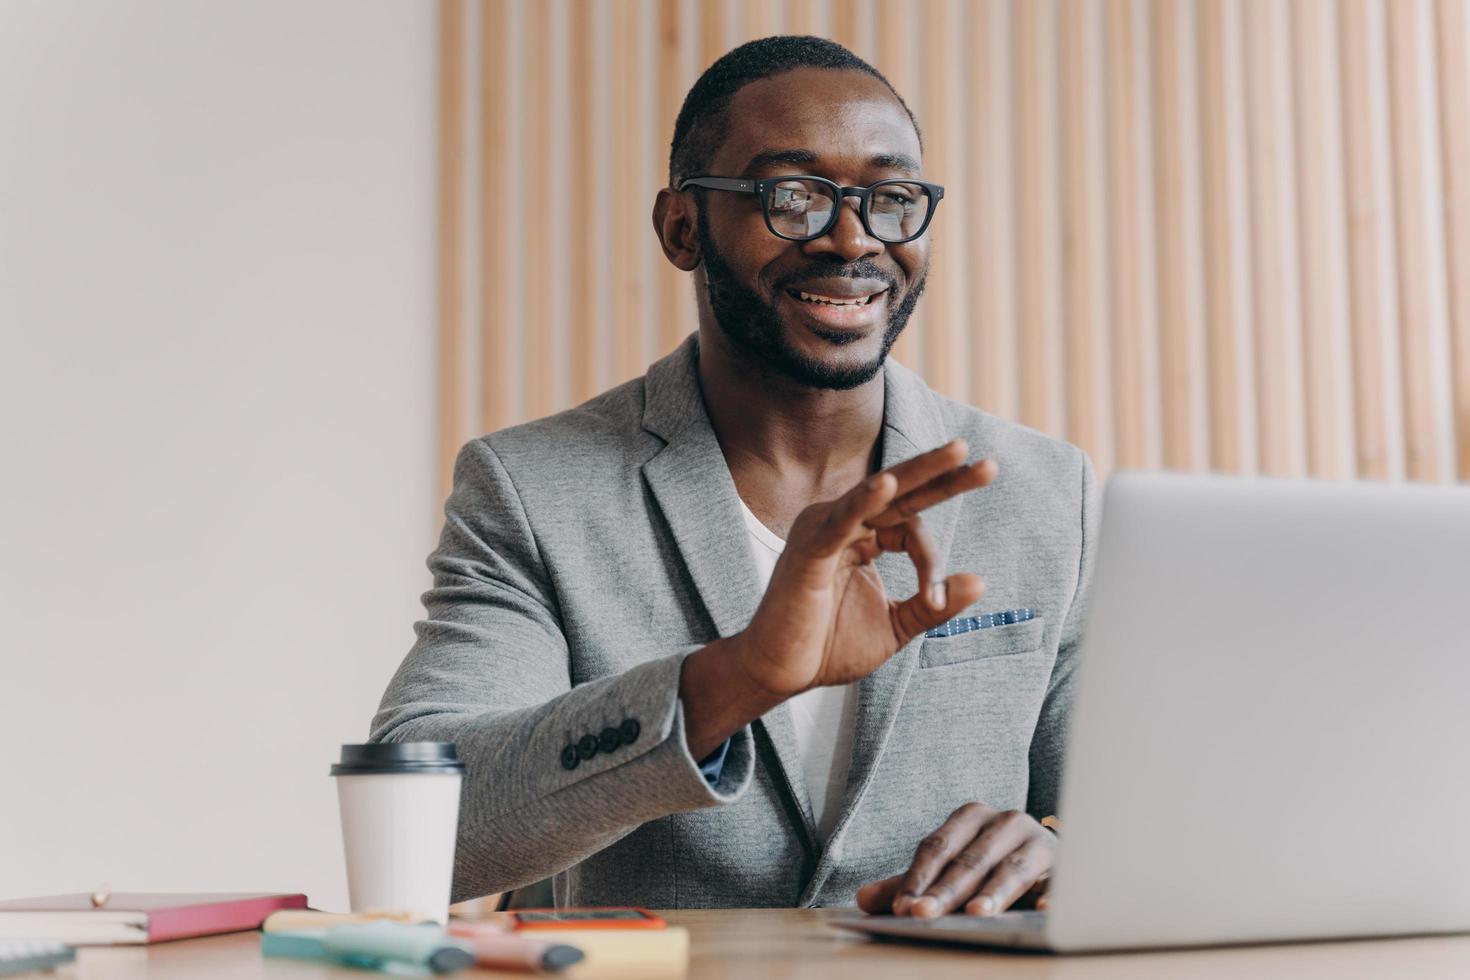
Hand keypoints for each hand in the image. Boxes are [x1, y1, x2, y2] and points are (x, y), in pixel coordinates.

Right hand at [736, 439, 995, 697]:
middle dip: (944, 474)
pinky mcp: (808, 549)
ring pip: (879, 494)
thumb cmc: (828, 647)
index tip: (936, 600)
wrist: (780, 673)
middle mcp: (842, 523)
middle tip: (988, 465)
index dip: (932, 561)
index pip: (910, 526)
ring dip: (920, 474)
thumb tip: (981, 581)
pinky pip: (841, 520)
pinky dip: (864, 501)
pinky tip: (888, 484)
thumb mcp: (895, 626)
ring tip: (957, 453)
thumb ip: (933, 605)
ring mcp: (823, 530)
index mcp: (861, 536)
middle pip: (901, 491)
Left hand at [855, 804, 1055, 916]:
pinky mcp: (1064, 866)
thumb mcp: (947, 870)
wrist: (1046, 859)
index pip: (938, 846)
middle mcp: (1005, 822)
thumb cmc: (988, 866)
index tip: (902, 907)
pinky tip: (1040, 912)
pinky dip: (1050, 896)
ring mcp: (1037, 842)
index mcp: (971, 816)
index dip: (918, 877)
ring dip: (993, 892)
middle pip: (970, 860)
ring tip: (975, 915)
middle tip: (924, 915)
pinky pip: (1056, 883)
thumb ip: (909, 883)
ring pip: (1011, 868)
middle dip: (946, 891)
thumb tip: (863, 899)